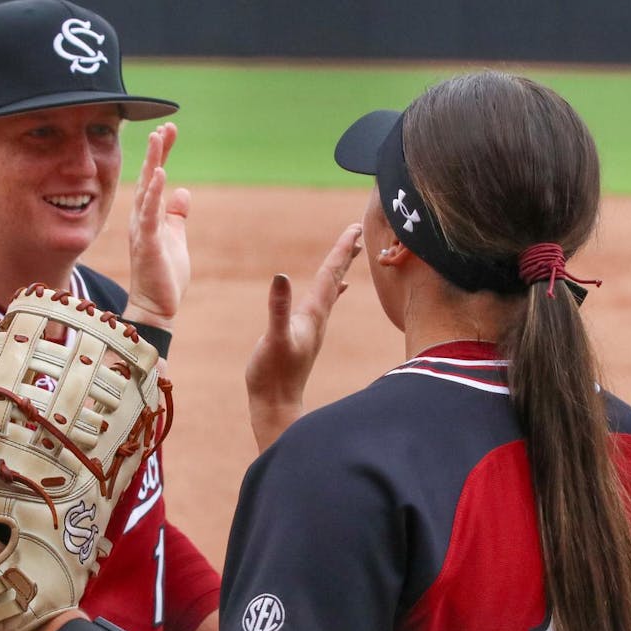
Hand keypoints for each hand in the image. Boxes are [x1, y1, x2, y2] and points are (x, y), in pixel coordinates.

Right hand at [124, 122, 190, 331]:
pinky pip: (150, 214)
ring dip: (153, 163)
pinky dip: (153, 193)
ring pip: (147, 190)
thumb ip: (177, 215)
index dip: (162, 154)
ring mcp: (143, 230)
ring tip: (159, 139)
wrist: (156, 306)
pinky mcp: (148, 243)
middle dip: (157, 151)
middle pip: (148, 177)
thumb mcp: (175, 237)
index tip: (169, 131)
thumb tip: (183, 192)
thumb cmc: (164, 274)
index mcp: (150, 216)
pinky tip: (159, 175)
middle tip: (164, 126)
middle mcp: (142, 218)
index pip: (155, 179)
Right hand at [244, 223, 362, 451]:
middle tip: (358, 230)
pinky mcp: (306, 334)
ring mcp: (314, 326)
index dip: (341, 250)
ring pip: (332, 288)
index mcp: (313, 313)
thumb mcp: (273, 338)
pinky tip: (337, 289)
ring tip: (351, 252)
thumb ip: (279, 309)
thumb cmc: (272, 374)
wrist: (276, 404)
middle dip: (346, 253)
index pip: (330, 274)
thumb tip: (281, 277)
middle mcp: (318, 317)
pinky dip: (332, 289)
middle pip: (335, 277)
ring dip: (340, 268)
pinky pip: (324, 303)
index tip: (355, 227)